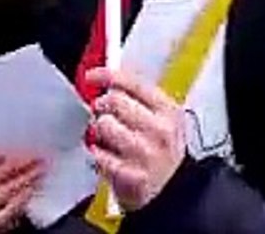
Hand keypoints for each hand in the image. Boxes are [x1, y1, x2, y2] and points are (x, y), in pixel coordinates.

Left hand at [86, 67, 186, 210]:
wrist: (172, 190)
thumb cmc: (163, 153)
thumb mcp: (162, 119)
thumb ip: (138, 98)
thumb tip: (108, 82)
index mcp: (168, 111)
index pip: (133, 82)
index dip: (107, 75)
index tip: (92, 75)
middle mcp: (159, 130)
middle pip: (114, 101)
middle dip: (103, 106)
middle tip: (104, 113)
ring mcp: (144, 153)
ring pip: (103, 125)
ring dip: (100, 131)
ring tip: (109, 138)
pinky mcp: (129, 175)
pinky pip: (98, 154)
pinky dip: (98, 154)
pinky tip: (108, 156)